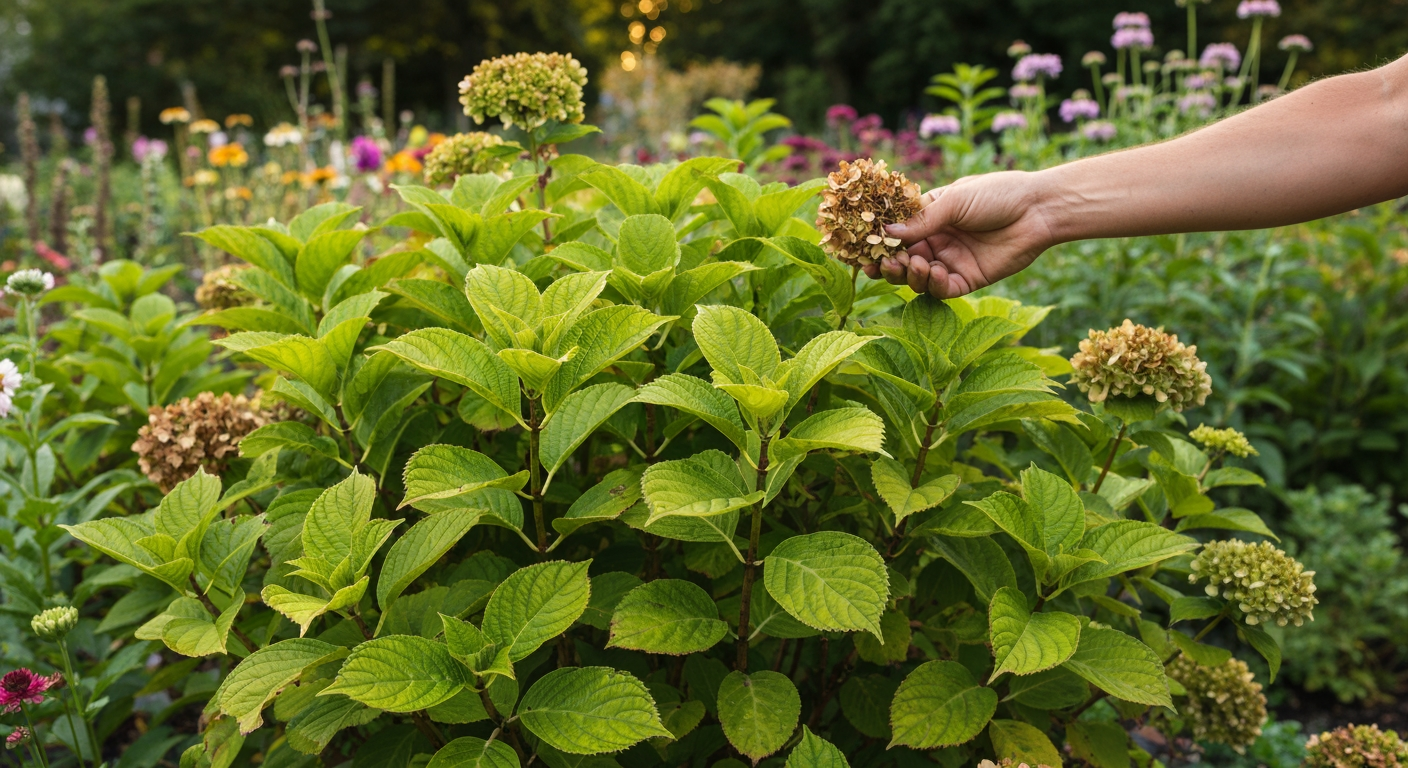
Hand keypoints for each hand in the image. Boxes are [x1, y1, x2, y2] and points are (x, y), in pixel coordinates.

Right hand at [863, 170, 1058, 298]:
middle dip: (888, 264)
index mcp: (930, 217)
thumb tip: (885, 234)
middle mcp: (936, 241)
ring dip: (910, 275)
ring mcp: (951, 261)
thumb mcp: (955, 201)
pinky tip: (938, 273)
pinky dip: (935, 285)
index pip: (895, 233)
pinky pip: (943, 290)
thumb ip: (922, 221)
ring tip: (914, 265)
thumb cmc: (998, 194)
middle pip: (901, 260)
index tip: (861, 250)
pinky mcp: (968, 280)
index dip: (877, 243)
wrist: (1038, 210)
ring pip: (918, 278)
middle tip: (881, 265)